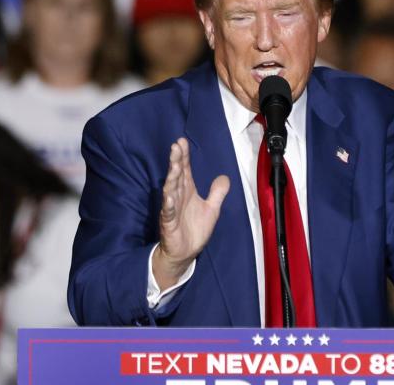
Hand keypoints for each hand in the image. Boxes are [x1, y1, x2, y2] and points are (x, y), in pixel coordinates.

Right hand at [153, 138, 229, 289]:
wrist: (185, 252)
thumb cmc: (195, 229)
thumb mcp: (212, 209)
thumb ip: (217, 193)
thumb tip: (225, 177)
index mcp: (187, 191)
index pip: (185, 170)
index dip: (183, 156)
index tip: (181, 141)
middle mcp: (178, 196)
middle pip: (177, 176)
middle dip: (176, 161)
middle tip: (176, 146)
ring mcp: (172, 209)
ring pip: (171, 190)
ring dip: (172, 177)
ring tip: (174, 165)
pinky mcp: (168, 223)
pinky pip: (168, 212)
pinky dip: (169, 204)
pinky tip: (169, 196)